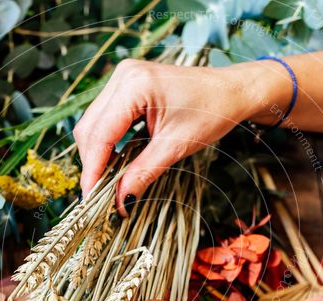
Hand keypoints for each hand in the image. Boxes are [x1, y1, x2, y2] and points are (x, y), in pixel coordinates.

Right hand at [73, 60, 287, 215]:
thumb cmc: (213, 111)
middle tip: (100, 197)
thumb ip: (144, 172)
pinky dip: (107, 143)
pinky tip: (115, 163)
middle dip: (93, 164)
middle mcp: (123, 76)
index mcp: (134, 85)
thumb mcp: (176, 146)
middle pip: (90, 128)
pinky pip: (105, 118)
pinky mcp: (127, 85)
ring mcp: (123, 78)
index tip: (92, 199)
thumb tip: (121, 201)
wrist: (232, 91)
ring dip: (98, 155)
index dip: (93, 169)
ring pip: (93, 124)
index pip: (100, 134)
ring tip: (107, 183)